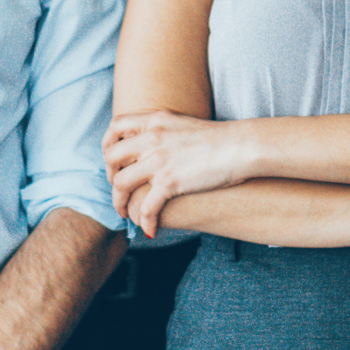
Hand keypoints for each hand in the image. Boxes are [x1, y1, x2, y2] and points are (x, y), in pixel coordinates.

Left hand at [103, 110, 252, 236]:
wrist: (242, 146)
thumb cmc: (220, 138)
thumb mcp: (184, 124)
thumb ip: (164, 131)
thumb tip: (152, 145)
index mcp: (155, 120)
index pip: (116, 127)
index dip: (107, 145)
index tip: (114, 161)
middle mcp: (152, 137)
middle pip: (111, 157)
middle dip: (110, 177)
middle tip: (120, 190)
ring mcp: (159, 159)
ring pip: (120, 184)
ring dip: (119, 203)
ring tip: (127, 213)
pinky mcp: (170, 181)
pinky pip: (145, 207)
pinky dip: (144, 221)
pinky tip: (151, 229)